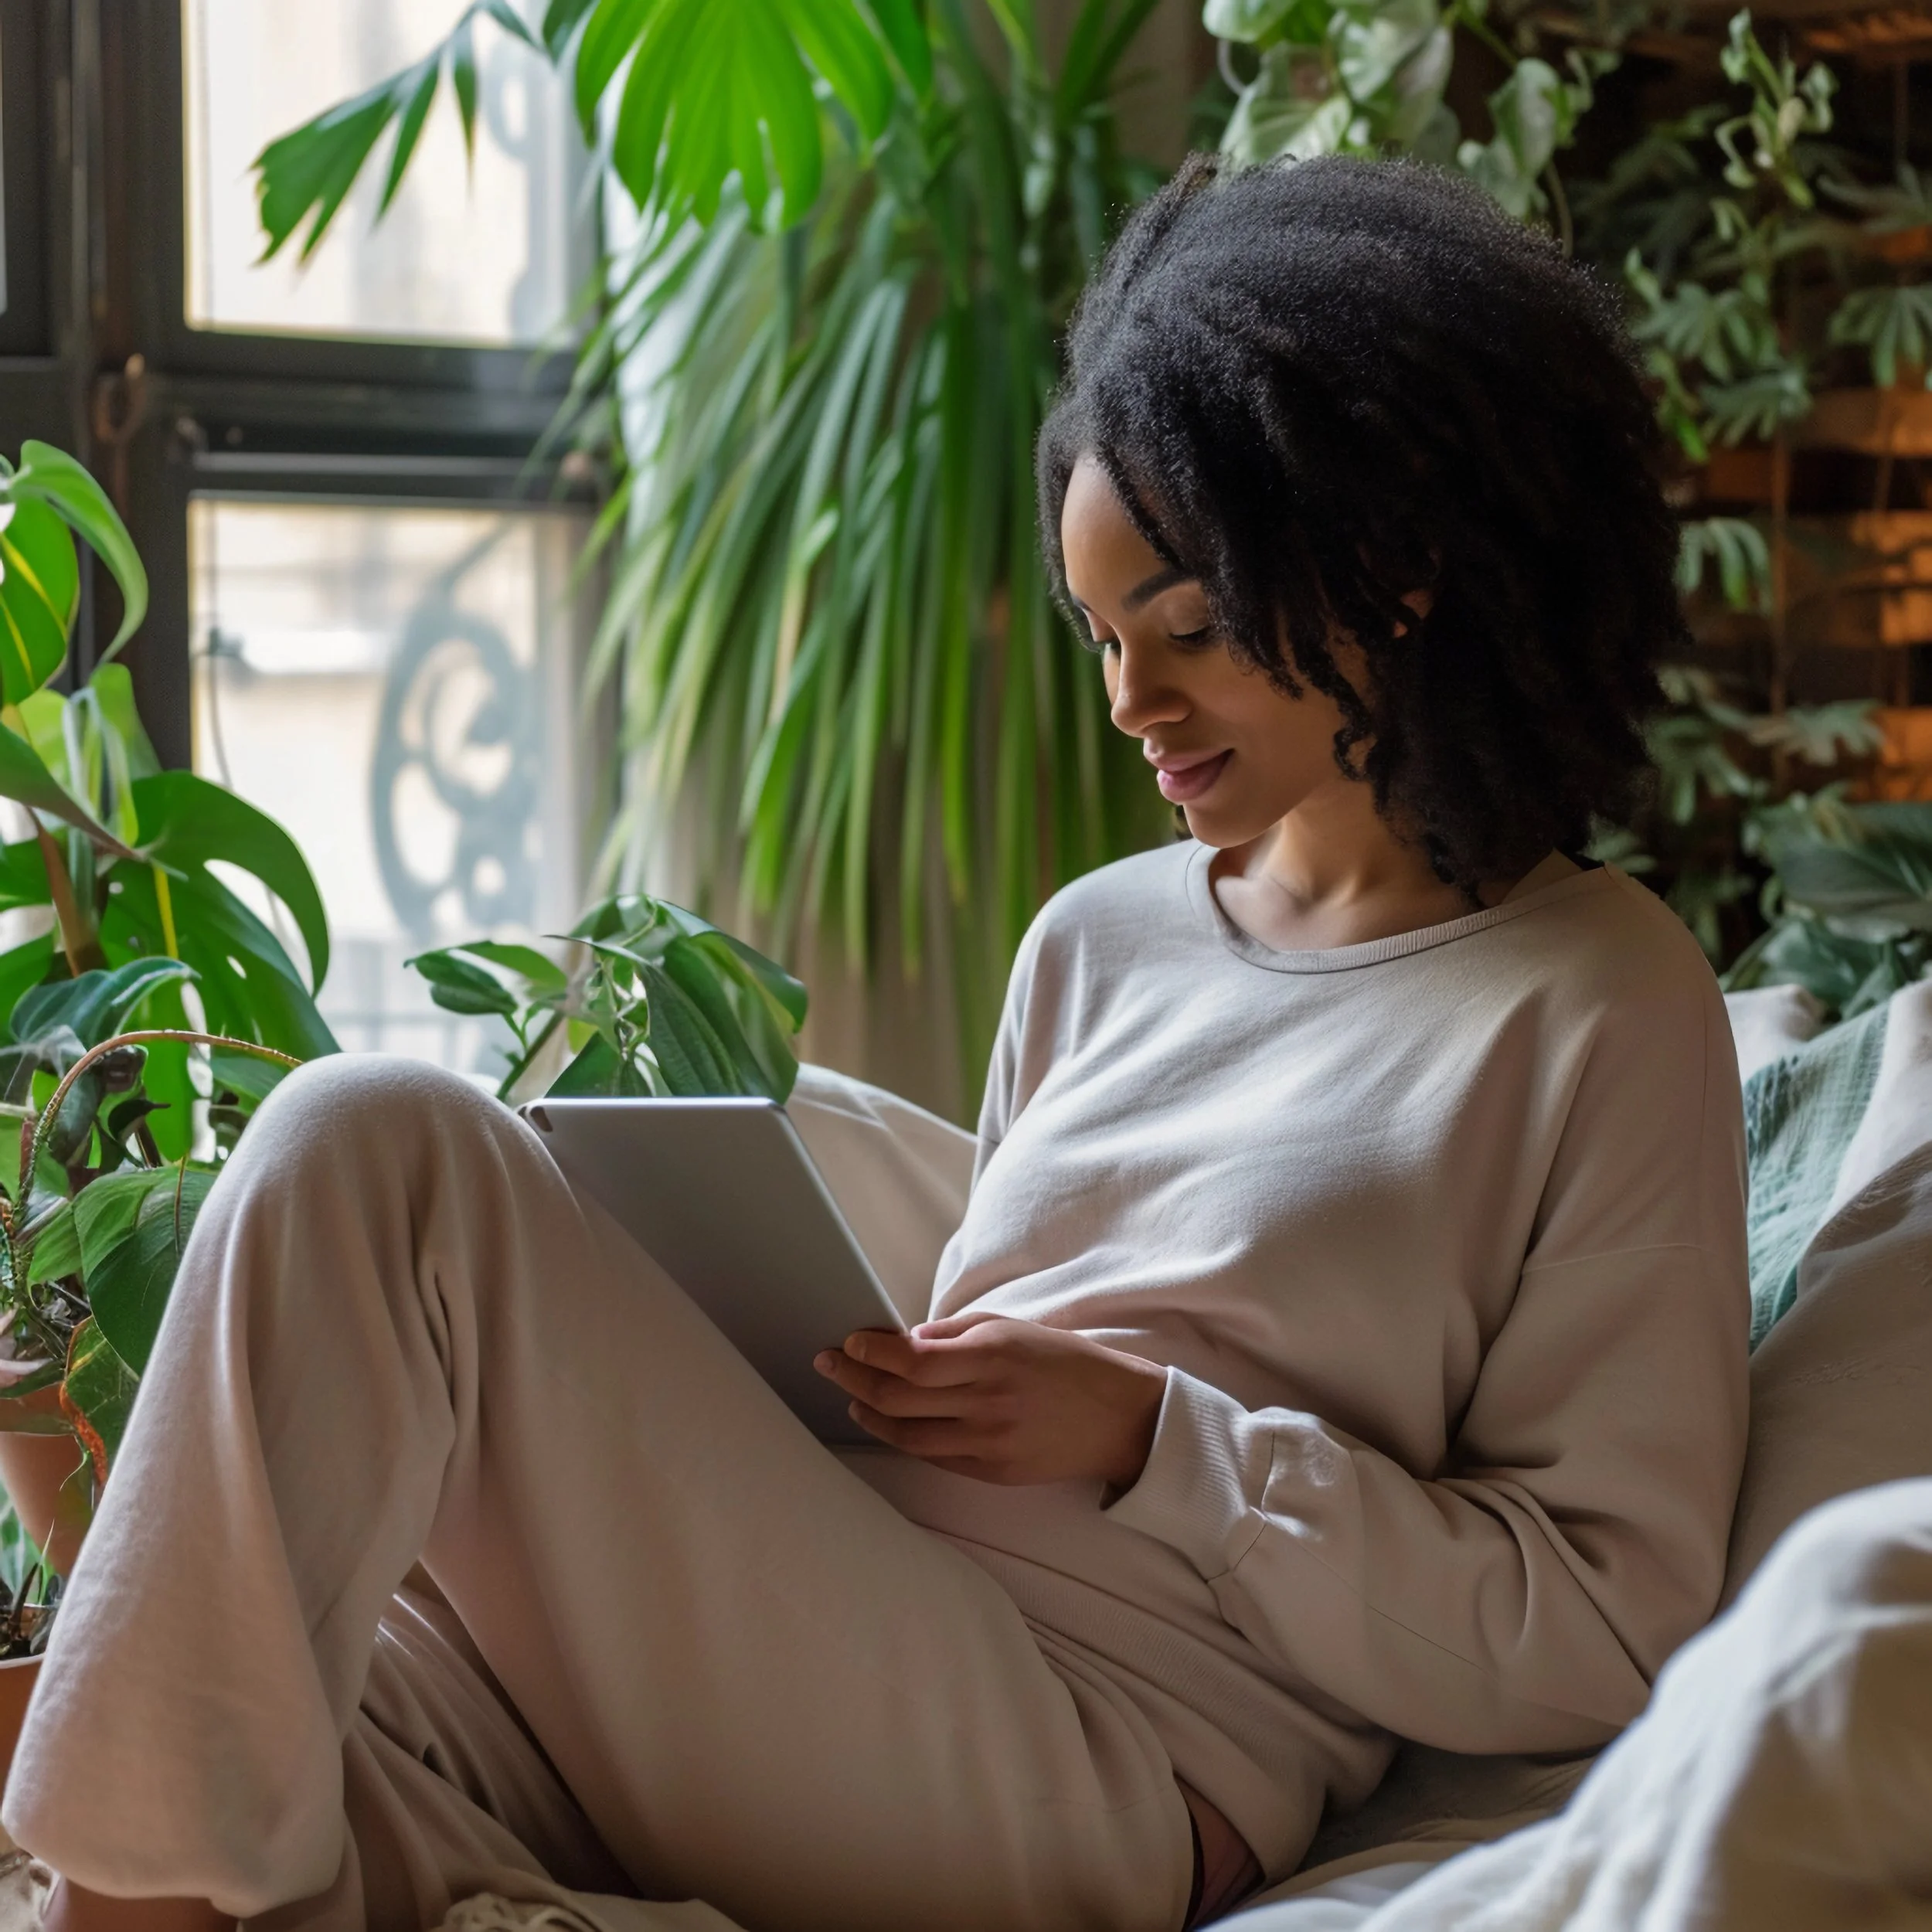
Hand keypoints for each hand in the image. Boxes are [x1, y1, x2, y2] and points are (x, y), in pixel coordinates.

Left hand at [814, 1313, 1167, 1488]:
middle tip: (830, 1363)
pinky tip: (889, 1421)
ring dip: (870, 1413)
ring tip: (852, 1396)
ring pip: (907, 1434)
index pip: (911, 1360)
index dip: (870, 1352)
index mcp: (993, 1357)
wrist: (1120, 1418)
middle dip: (854, 1378)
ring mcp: (988, 1443)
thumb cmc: (1066, 1363)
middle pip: (898, 1397)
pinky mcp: (992, 1472)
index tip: (847, 1342)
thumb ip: (958, 1333)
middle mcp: (986, 1402)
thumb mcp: (1015, 1328)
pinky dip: (904, 1437)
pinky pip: (934, 1456)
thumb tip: (905, 1340)